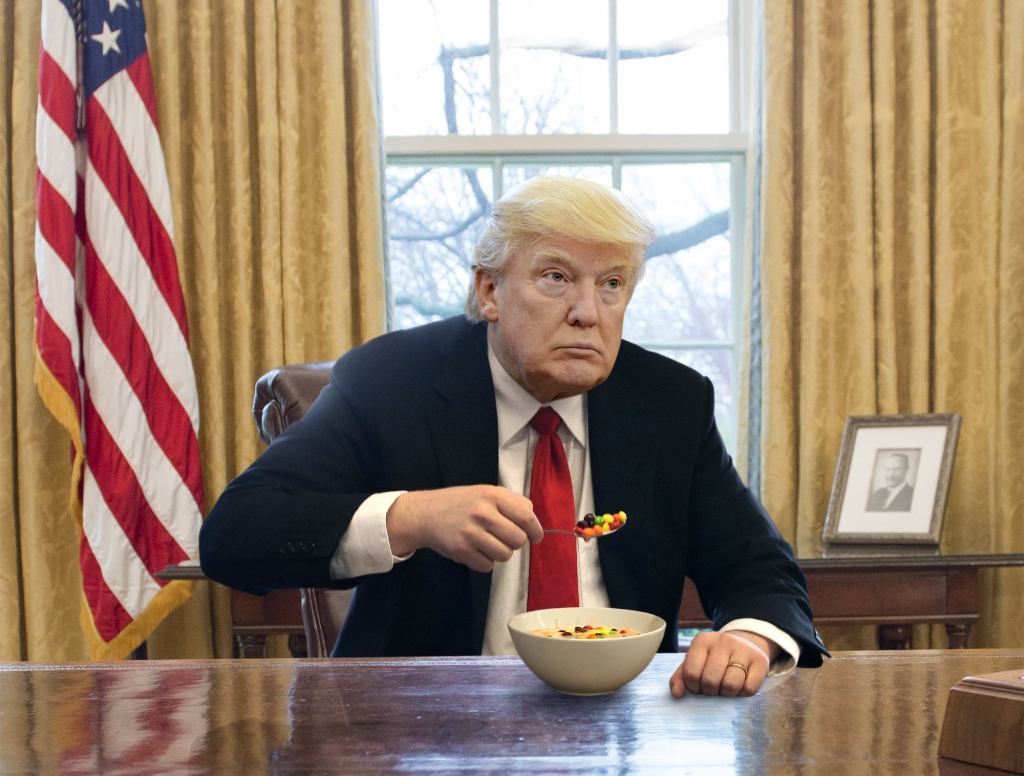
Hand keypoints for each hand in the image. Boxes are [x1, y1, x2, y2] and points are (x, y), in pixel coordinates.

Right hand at [386, 485, 543, 572]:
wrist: (426, 513)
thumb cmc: (461, 503)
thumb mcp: (485, 492)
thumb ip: (511, 501)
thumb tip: (532, 518)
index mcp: (492, 495)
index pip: (527, 517)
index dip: (535, 531)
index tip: (535, 537)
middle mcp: (483, 513)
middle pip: (518, 540)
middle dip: (515, 543)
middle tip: (504, 538)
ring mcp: (471, 533)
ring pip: (505, 555)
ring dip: (500, 553)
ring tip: (488, 543)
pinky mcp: (461, 550)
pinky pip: (488, 566)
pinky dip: (485, 562)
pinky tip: (475, 550)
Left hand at [669, 630, 777, 698]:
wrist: (746, 642)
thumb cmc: (715, 657)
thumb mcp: (696, 660)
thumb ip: (681, 676)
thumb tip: (677, 694)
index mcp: (702, 640)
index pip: (691, 672)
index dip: (693, 687)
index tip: (698, 687)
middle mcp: (723, 642)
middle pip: (710, 681)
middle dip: (710, 691)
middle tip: (713, 688)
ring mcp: (743, 650)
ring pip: (731, 685)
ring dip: (727, 693)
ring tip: (726, 687)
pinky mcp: (761, 661)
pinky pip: (749, 689)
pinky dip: (743, 693)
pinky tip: (740, 685)